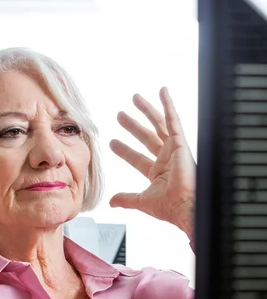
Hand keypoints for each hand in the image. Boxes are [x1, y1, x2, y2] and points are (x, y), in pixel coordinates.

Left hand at [109, 87, 194, 240]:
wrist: (185, 205)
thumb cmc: (170, 206)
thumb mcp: (142, 201)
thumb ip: (126, 199)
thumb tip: (111, 201)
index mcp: (158, 174)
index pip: (137, 158)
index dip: (124, 150)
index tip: (112, 142)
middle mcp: (167, 160)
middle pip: (146, 137)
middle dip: (133, 126)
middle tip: (120, 115)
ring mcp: (174, 150)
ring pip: (158, 125)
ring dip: (146, 111)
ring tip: (134, 99)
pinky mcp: (181, 143)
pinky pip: (174, 120)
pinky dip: (168, 105)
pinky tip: (162, 92)